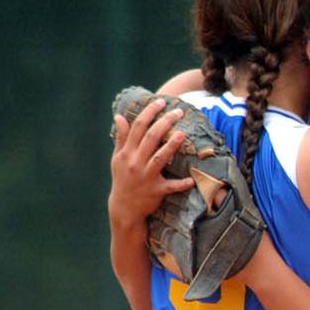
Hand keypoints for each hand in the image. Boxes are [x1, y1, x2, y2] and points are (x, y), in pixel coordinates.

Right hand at [108, 98, 194, 227]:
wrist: (123, 208)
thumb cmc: (122, 179)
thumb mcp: (118, 158)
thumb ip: (121, 137)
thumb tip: (118, 116)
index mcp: (127, 153)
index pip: (138, 127)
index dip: (149, 112)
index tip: (161, 101)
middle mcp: (135, 162)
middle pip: (150, 138)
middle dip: (164, 122)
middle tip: (179, 112)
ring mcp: (146, 177)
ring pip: (159, 158)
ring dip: (171, 146)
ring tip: (183, 134)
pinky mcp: (156, 191)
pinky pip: (170, 186)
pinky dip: (181, 184)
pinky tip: (192, 179)